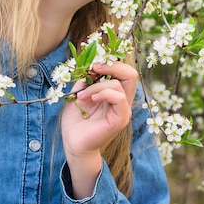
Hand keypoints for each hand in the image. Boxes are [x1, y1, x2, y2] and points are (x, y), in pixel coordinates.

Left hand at [60, 61, 137, 197]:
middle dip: (112, 65)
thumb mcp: (79, 92)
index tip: (91, 63)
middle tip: (94, 68)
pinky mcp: (121, 119)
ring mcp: (123, 109)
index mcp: (114, 92)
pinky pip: (119, 98)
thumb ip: (87, 79)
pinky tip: (91, 99)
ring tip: (82, 96)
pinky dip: (104, 93)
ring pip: (118, 84)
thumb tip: (92, 65)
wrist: (73, 141)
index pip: (122, 70)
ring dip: (96, 86)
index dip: (109, 62)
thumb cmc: (75, 118)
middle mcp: (121, 99)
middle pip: (130, 74)